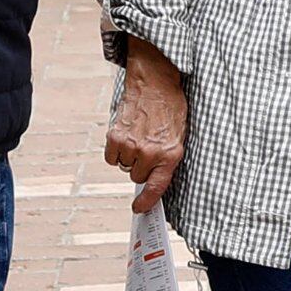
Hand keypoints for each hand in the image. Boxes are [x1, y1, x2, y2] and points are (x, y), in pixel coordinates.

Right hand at [106, 39, 188, 213]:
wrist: (154, 81)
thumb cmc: (170, 106)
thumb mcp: (179, 134)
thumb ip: (168, 157)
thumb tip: (155, 178)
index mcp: (171, 153)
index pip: (156, 186)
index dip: (147, 202)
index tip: (139, 208)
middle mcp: (150, 152)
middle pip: (137, 177)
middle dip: (141, 167)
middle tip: (146, 148)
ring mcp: (131, 145)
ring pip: (124, 167)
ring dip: (129, 156)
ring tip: (138, 136)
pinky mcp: (115, 136)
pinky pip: (111, 158)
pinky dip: (116, 151)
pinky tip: (125, 136)